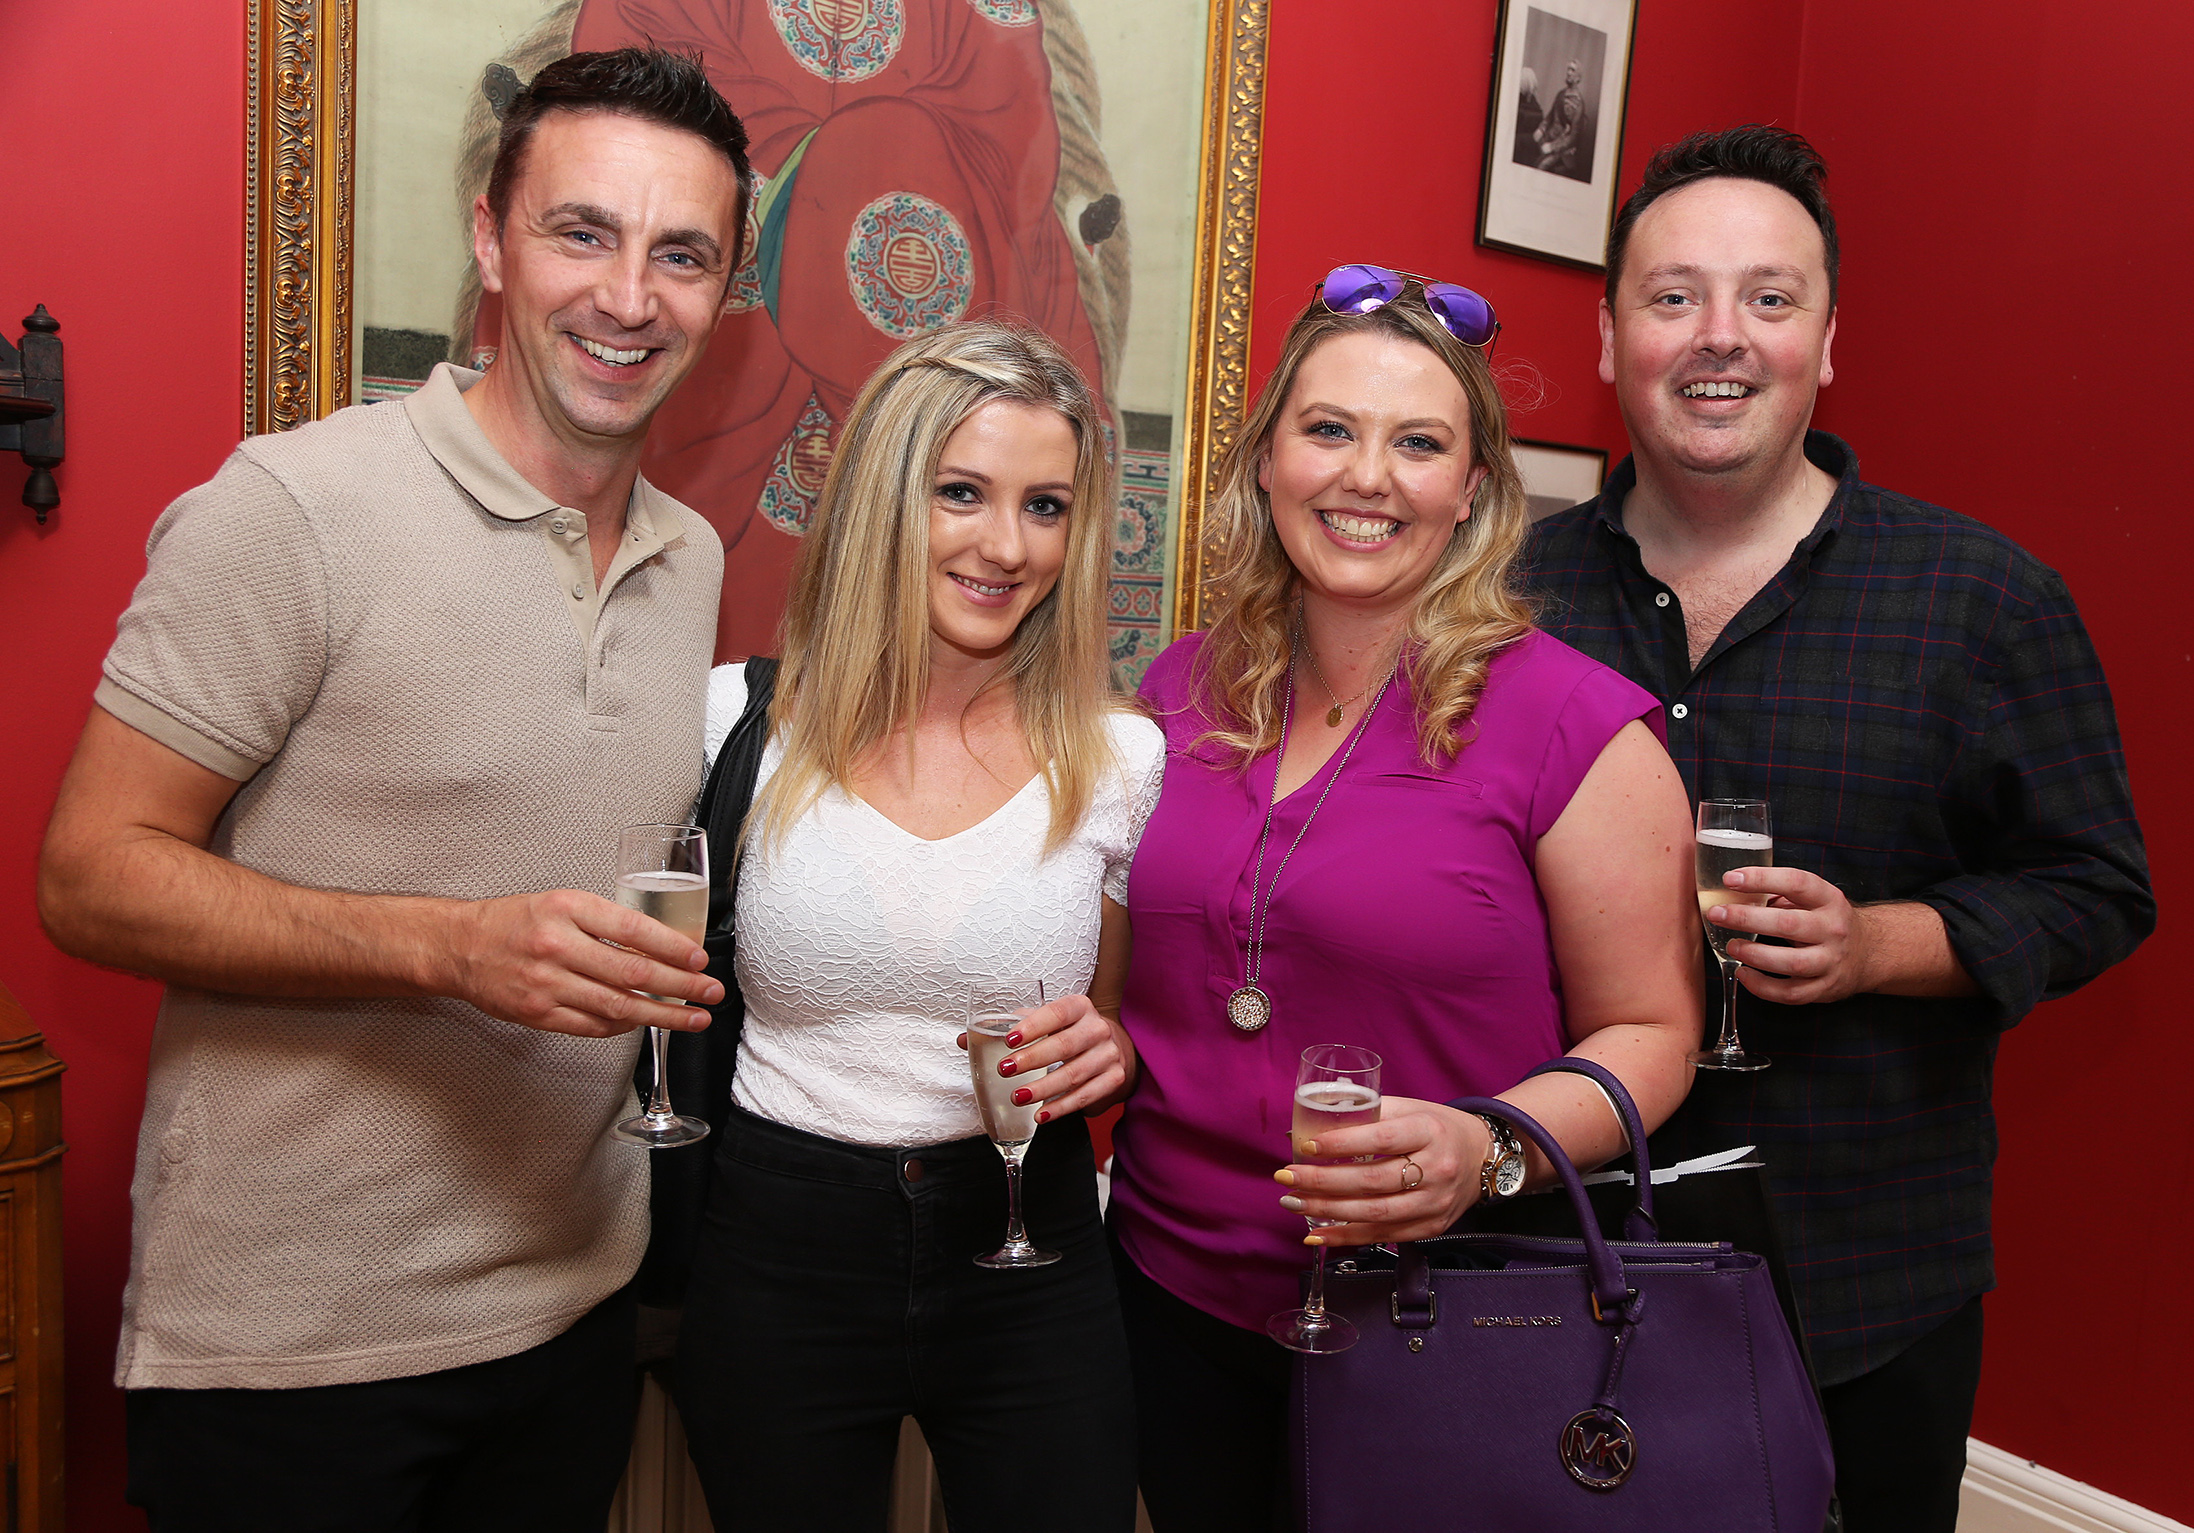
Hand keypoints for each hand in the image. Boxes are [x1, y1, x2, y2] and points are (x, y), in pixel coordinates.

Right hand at [439, 889, 721, 1037]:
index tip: (699, 959)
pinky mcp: (538, 1013)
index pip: (632, 929)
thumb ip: (605, 921)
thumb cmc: (514, 921)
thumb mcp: (561, 902)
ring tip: (694, 1018)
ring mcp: (547, 984)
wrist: (459, 947)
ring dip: (662, 1015)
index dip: (672, 947)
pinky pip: (592, 1025)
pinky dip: (624, 1025)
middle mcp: (557, 946)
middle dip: (680, 986)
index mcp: (567, 908)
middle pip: (632, 972)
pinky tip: (646, 1023)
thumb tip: (661, 945)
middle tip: (711, 992)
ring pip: (617, 1005)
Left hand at [954, 993, 1126, 1120]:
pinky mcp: (1113, 1079)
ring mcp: (1109, 1055)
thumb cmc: (1069, 1033)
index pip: (1057, 1012)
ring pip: (1075, 1074)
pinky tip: (1040, 1114)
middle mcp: (1098, 1028)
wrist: (1115, 1049)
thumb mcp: (1046, 1024)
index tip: (1009, 1039)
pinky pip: (1086, 1096)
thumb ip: (1009, 1029)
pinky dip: (1061, 1108)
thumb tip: (964, 1040)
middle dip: (1033, 1059)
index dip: (1033, 1025)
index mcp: (1079, 1007)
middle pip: (1065, 1045)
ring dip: (1044, 1088)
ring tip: (1018, 1097)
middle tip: (1005, 1070)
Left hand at [1274, 1097, 1492, 1247]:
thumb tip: (1314, 1119)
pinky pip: (1383, 1236)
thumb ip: (1368, 1111)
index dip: (1342, 1144)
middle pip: (1372, 1182)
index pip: (1382, 1139)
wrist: (1482, 1158)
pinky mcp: (1431, 1228)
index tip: (1306, 1145)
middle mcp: (1436, 1169)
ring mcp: (1434, 1204)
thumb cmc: (1436, 1128)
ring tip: (1293, 1202)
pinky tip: (1317, 1233)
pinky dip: (1346, 1236)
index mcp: (1429, 1131)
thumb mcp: (1410, 1108)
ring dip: (1327, 1211)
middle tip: (1286, 1177)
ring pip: (1374, 1213)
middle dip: (1322, 1182)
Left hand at [1708, 866, 1870, 1004]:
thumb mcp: (1814, 899)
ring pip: (1792, 962)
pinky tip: (1744, 974)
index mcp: (1829, 900)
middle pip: (1789, 924)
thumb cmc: (1826, 921)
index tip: (1730, 879)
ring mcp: (1831, 961)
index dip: (1762, 879)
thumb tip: (1734, 892)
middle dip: (1748, 919)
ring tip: (1732, 946)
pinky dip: (1763, 987)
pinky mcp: (1825, 988)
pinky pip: (1791, 993)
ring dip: (1756, 956)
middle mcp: (1833, 929)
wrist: (1869, 953)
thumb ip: (1780, 894)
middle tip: (1718, 914)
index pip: (1797, 883)